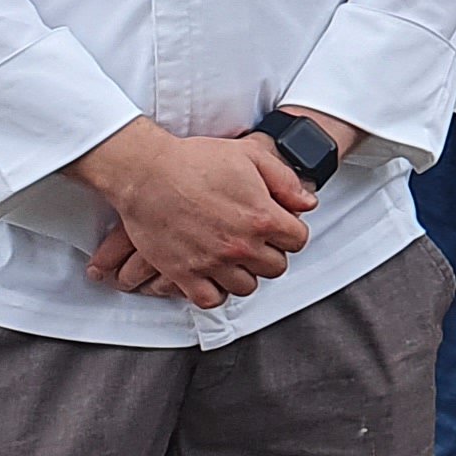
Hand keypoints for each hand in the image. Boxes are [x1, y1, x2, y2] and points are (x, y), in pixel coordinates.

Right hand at [71, 119, 311, 307]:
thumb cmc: (195, 160)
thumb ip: (285, 181)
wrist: (147, 173)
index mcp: (262, 217)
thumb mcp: (250, 156)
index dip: (290, 231)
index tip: (278, 226)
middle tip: (256, 240)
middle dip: (270, 253)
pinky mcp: (185, 274)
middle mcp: (241, 245)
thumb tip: (308, 203)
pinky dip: (215, 291)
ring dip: (244, 273)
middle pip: (275, 267)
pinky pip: (211, 299)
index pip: (298, 241)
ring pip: (246, 287)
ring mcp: (213, 263)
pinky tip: (213, 274)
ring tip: (234, 257)